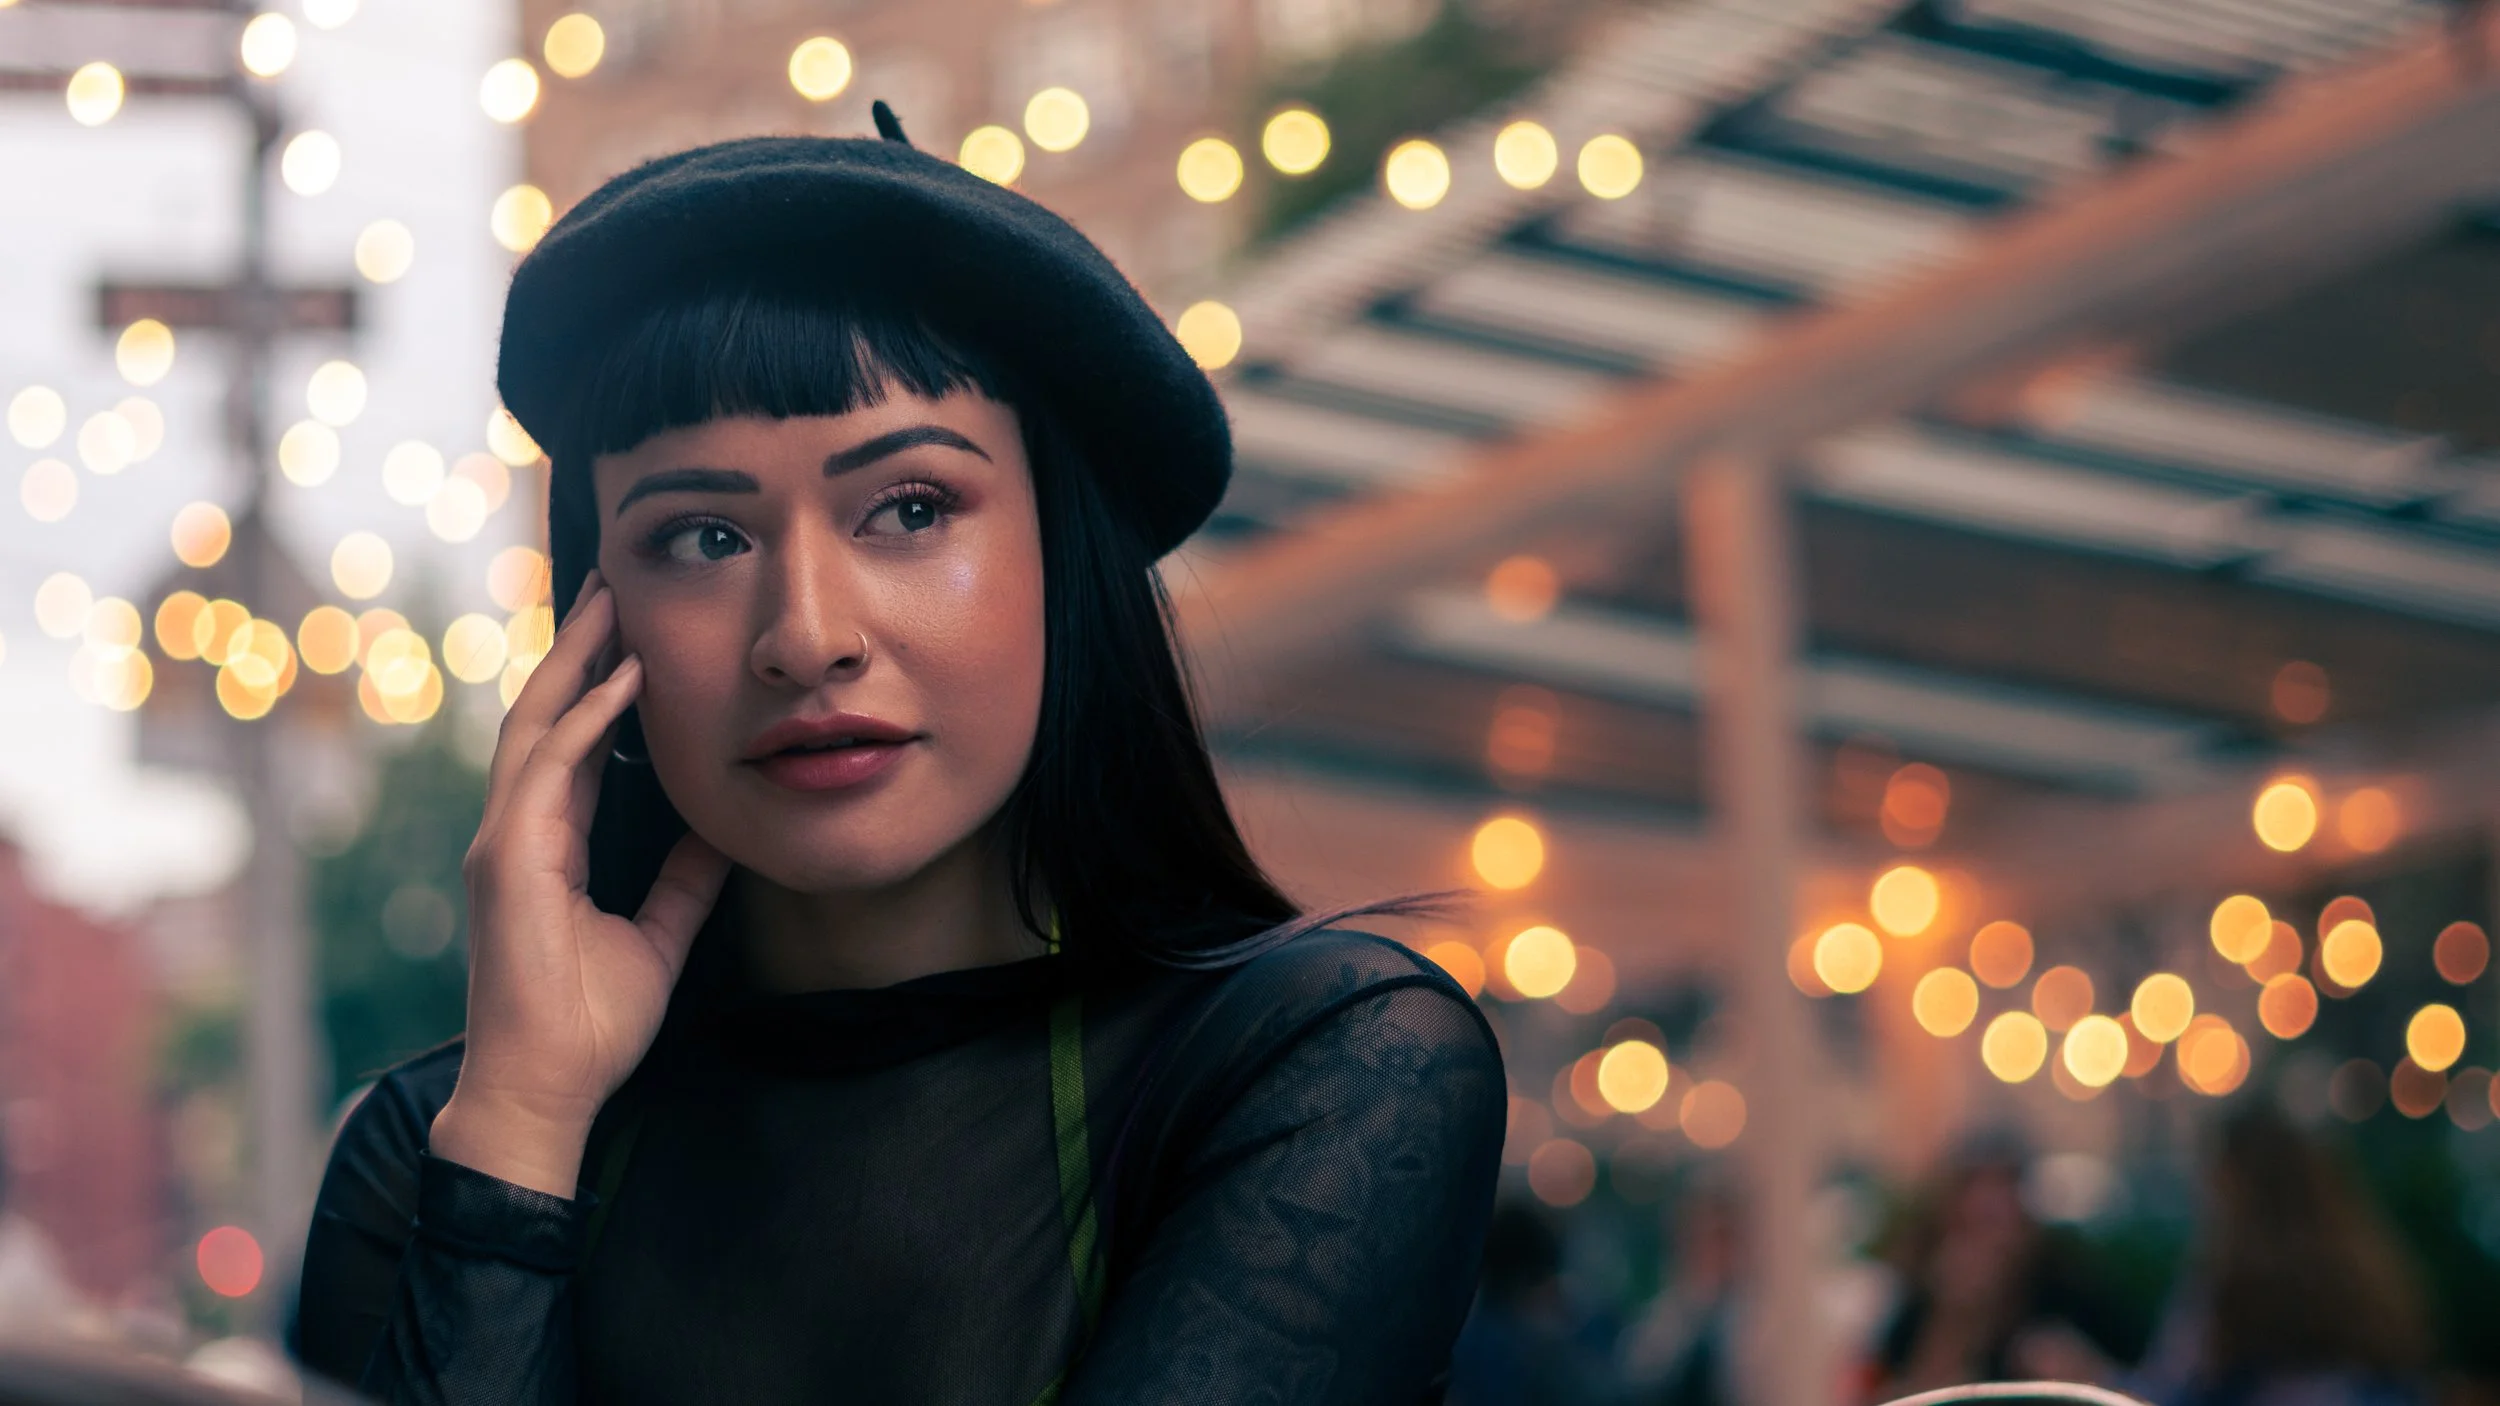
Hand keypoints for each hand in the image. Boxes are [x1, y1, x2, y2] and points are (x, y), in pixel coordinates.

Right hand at [430, 572, 730, 1197]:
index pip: (571, 746)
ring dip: (575, 664)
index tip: (632, 635)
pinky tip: (619, 684)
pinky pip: (546, 774)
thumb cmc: (591, 1026)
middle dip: (578, 651)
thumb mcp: (659, 935)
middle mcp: (517, 834)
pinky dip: (583, 725)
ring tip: (612, 606)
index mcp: (546, 846)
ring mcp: (505, 845)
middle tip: (614, 588)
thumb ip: (685, 879)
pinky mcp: (508, 863)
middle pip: (545, 719)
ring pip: (535, 729)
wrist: (546, 1092)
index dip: (598, 687)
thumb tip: (724, 828)